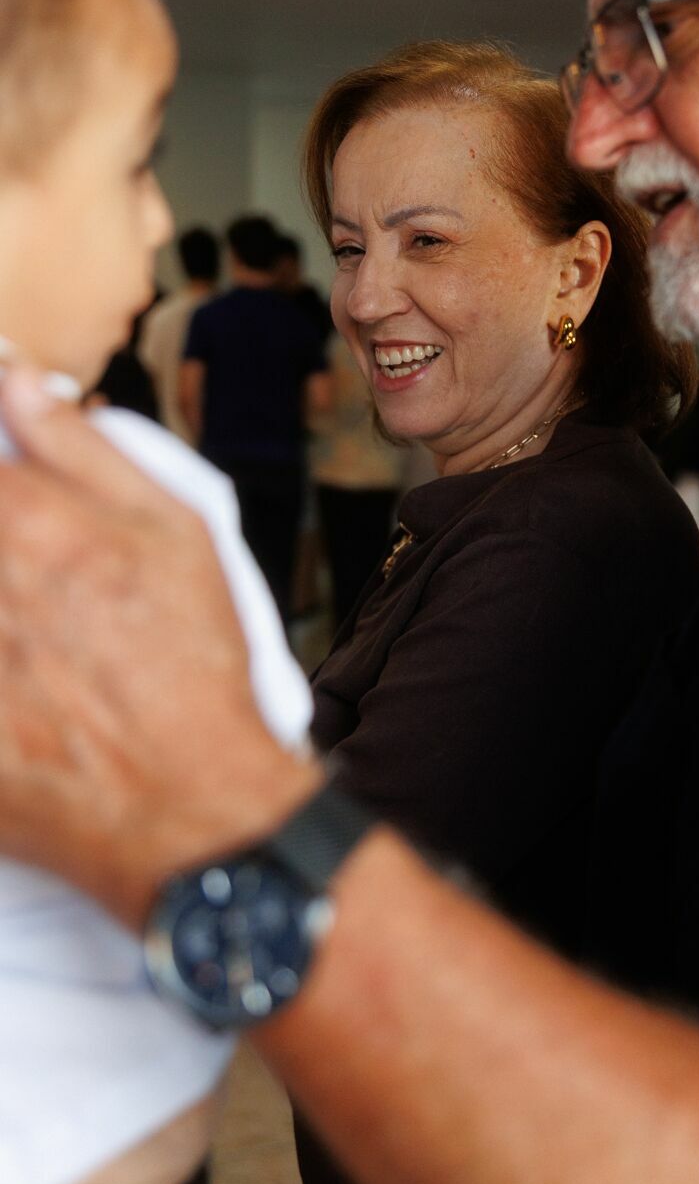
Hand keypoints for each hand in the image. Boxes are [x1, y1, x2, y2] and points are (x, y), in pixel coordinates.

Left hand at [0, 370, 316, 926]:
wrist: (190, 805)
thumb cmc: (194, 665)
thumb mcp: (177, 533)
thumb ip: (83, 447)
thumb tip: (16, 378)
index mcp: (24, 522)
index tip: (3, 496)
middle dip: (0, 554)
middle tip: (35, 591)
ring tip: (29, 638)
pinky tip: (15, 683)